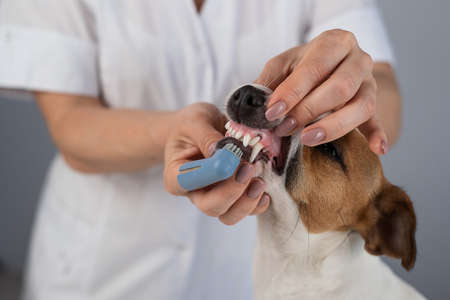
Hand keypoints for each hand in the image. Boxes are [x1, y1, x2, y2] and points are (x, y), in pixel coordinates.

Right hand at [164, 103, 269, 224]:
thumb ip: (206, 135)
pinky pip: (246, 210)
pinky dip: (258, 203)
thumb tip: (223, 152)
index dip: (212, 174)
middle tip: (248, 169)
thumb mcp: (195, 121)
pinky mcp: (232, 198)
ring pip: (229, 215)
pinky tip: (264, 188)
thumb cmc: (191, 126)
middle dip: (232, 192)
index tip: (229, 157)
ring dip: (247, 201)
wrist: (198, 130)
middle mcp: (194, 192)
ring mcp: (214, 197)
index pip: (188, 183)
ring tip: (259, 181)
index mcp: (176, 176)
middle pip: (211, 207)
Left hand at [255, 29, 386, 154]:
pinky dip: (378, 135)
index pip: (315, 67)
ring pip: (361, 105)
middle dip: (309, 111)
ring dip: (334, 126)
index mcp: (334, 42)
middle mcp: (358, 60)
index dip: (292, 92)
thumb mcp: (283, 64)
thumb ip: (269, 82)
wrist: (332, 62)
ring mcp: (369, 83)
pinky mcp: (373, 104)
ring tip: (308, 139)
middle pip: (340, 87)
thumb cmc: (304, 64)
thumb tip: (252, 106)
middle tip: (285, 128)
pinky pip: (378, 120)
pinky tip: (377, 148)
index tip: (272, 112)